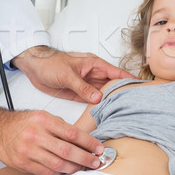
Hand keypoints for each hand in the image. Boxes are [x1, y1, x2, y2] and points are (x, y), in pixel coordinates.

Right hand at [0, 107, 103, 174]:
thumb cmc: (22, 123)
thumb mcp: (42, 116)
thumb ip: (61, 127)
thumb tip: (83, 140)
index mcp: (43, 120)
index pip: (72, 133)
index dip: (88, 142)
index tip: (98, 148)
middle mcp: (36, 135)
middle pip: (67, 150)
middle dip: (85, 157)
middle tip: (95, 161)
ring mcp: (28, 151)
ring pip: (58, 163)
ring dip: (74, 167)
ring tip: (83, 167)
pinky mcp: (23, 163)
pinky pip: (46, 171)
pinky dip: (59, 171)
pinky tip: (66, 170)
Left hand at [11, 46, 134, 103]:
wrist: (33, 65)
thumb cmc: (49, 62)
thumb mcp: (67, 74)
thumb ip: (82, 87)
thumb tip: (97, 98)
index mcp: (93, 64)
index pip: (116, 72)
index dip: (129, 79)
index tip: (140, 86)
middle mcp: (92, 74)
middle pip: (112, 84)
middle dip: (122, 93)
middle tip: (133, 104)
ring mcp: (86, 84)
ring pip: (103, 93)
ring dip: (110, 101)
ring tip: (122, 111)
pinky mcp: (78, 92)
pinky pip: (92, 100)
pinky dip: (98, 106)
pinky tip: (104, 113)